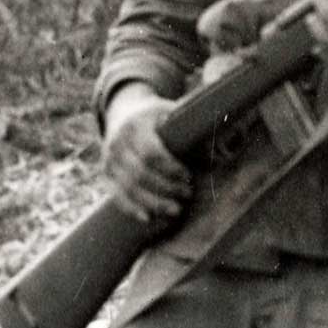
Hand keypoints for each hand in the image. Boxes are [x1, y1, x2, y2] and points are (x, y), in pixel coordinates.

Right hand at [103, 84, 191, 222]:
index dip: (171, 169)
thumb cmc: (155, 115)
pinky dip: (130, 208)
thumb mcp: (170, 110)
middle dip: (166, 188)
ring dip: (153, 202)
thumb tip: (222, 127)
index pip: (151, 154)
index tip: (188, 177)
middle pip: (140, 174)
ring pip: (128, 187)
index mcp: (135, 126)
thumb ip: (190, 118)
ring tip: (176, 210)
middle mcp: (117, 143)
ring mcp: (108, 159)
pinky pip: (115, 194)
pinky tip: (148, 218)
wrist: (122, 112)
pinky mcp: (105, 172)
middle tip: (187, 194)